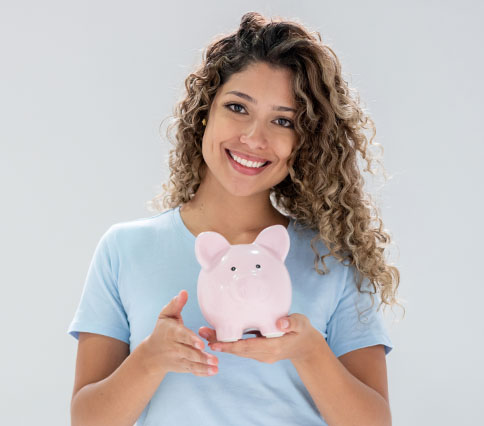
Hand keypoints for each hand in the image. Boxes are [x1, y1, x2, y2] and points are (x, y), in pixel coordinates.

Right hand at [141, 290, 218, 376]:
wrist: (152, 354)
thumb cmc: (162, 329)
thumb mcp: (166, 315)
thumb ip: (176, 304)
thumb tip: (184, 292)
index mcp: (172, 333)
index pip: (182, 336)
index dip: (191, 340)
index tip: (201, 343)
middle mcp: (175, 347)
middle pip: (188, 352)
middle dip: (201, 356)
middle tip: (214, 359)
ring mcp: (178, 359)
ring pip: (192, 363)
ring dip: (204, 366)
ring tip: (216, 366)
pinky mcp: (182, 367)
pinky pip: (192, 370)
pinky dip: (202, 372)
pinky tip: (213, 372)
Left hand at [198, 314, 322, 363]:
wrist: (306, 346)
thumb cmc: (302, 331)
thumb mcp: (301, 323)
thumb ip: (292, 322)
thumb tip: (280, 322)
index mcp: (273, 347)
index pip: (248, 348)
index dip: (230, 346)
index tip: (215, 344)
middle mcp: (265, 354)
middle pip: (238, 350)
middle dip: (220, 344)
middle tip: (202, 333)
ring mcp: (261, 355)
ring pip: (238, 350)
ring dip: (222, 343)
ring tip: (204, 332)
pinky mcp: (259, 352)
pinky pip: (242, 348)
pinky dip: (230, 343)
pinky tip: (218, 334)